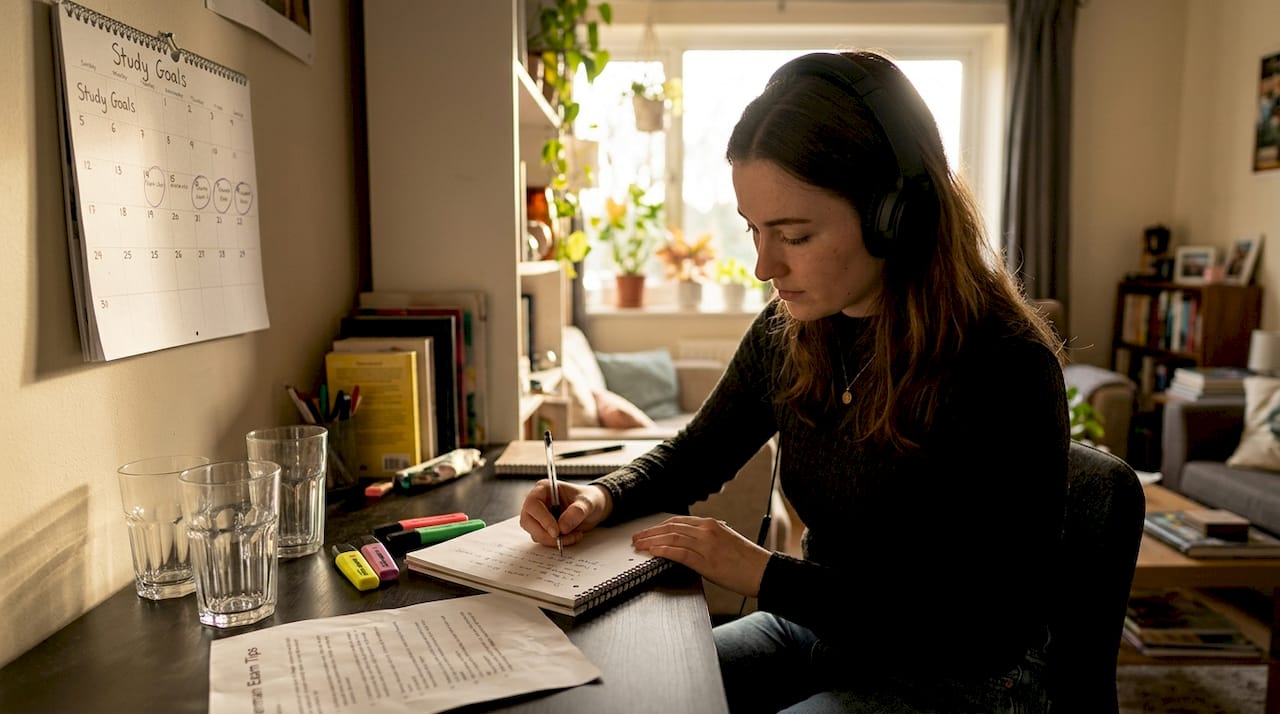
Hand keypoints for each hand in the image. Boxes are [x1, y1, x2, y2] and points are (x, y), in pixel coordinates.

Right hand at [519, 482, 612, 546]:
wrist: (594, 509)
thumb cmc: (590, 499)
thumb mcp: (588, 502)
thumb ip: (577, 511)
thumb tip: (562, 527)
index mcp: (544, 489)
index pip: (533, 505)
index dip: (542, 519)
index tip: (556, 532)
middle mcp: (538, 502)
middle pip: (528, 521)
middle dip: (545, 534)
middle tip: (561, 539)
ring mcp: (539, 517)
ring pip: (535, 533)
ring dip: (552, 540)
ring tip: (573, 536)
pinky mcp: (543, 529)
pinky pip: (543, 540)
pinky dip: (556, 543)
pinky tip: (572, 537)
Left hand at [631, 516, 769, 596]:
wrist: (765, 571)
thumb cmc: (748, 561)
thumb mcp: (726, 542)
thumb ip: (707, 539)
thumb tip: (690, 545)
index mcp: (711, 524)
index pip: (678, 522)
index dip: (659, 527)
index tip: (647, 532)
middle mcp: (707, 530)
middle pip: (671, 528)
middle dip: (650, 533)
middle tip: (636, 538)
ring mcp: (706, 544)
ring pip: (672, 538)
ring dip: (651, 542)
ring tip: (639, 546)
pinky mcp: (707, 560)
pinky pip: (679, 552)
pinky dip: (663, 551)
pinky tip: (652, 552)